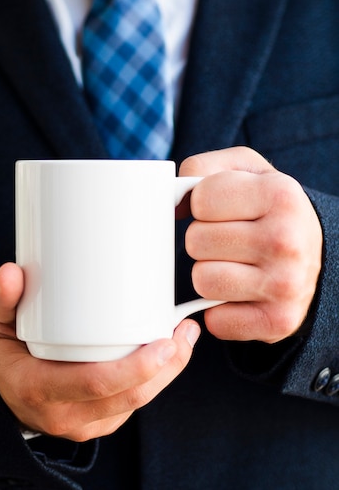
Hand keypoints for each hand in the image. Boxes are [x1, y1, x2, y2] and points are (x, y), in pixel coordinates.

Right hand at [0, 262, 199, 441]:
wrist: (0, 388)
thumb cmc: (1, 348)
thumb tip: (11, 274)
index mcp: (38, 388)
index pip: (95, 384)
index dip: (135, 368)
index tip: (164, 341)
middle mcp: (64, 414)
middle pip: (128, 396)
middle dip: (166, 366)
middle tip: (184, 330)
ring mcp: (84, 422)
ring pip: (136, 402)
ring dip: (168, 372)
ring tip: (185, 335)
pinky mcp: (98, 421)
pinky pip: (132, 403)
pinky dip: (155, 378)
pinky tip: (169, 351)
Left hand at [178, 146, 322, 343]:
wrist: (315, 253)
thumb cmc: (267, 207)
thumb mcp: (244, 169)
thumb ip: (201, 169)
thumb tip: (174, 204)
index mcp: (279, 194)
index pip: (200, 201)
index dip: (202, 204)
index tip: (222, 209)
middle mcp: (286, 240)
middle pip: (196, 241)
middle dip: (204, 240)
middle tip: (230, 240)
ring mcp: (285, 284)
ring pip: (202, 280)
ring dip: (210, 274)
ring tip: (236, 265)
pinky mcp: (279, 321)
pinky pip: (215, 320)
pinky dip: (220, 310)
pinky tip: (241, 294)